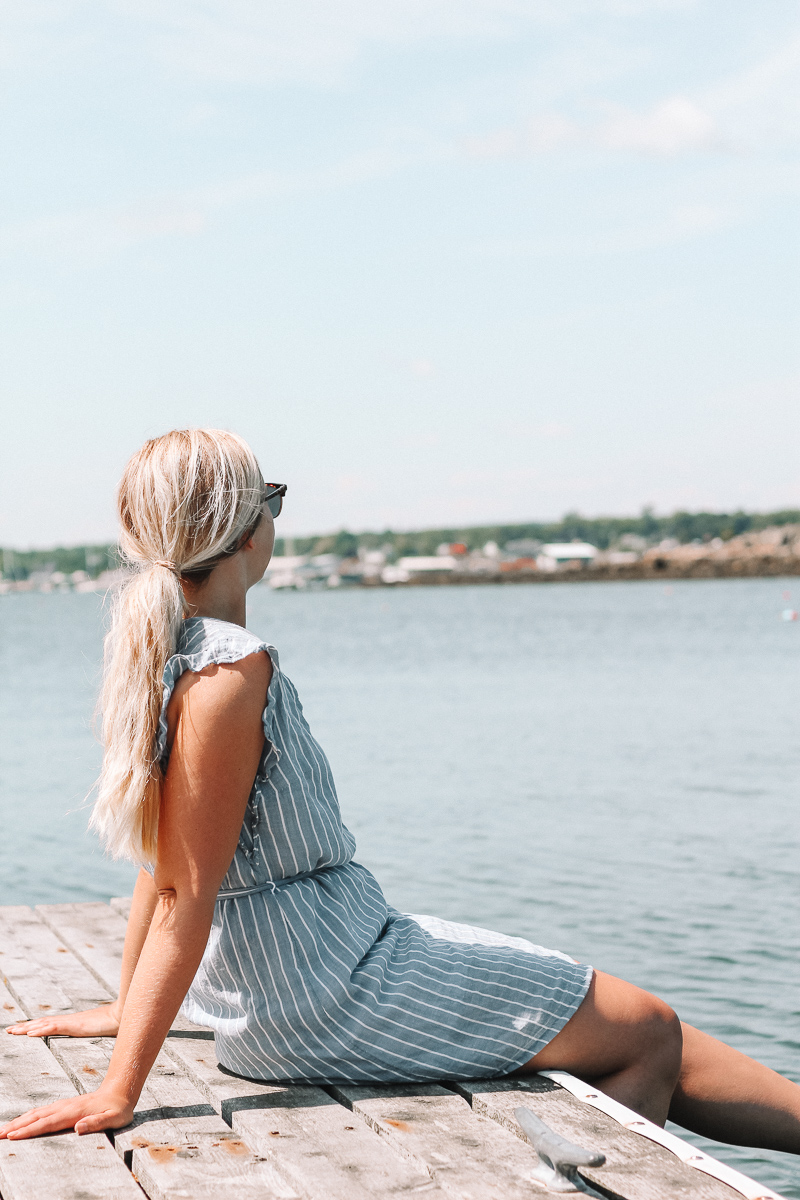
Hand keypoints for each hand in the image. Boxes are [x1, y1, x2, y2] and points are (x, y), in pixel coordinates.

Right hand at [0, 1087, 133, 1139]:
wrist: (121, 1091)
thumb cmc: (118, 1108)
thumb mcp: (113, 1118)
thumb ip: (96, 1123)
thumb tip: (78, 1128)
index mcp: (74, 1112)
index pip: (47, 1123)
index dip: (30, 1130)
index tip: (13, 1137)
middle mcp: (65, 1107)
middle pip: (36, 1117)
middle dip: (16, 1126)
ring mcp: (64, 1105)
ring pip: (37, 1113)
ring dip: (19, 1121)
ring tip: (4, 1130)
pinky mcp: (64, 1106)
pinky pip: (42, 1112)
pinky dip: (28, 1117)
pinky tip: (22, 1121)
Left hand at [5, 1002, 120, 1038]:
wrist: (124, 1014)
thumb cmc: (115, 1023)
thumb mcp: (101, 1031)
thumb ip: (95, 1033)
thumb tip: (97, 1035)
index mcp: (73, 1023)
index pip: (50, 1024)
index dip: (36, 1026)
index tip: (23, 1029)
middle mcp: (69, 1021)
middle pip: (42, 1023)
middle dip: (25, 1026)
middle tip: (9, 1030)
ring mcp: (71, 1022)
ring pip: (43, 1024)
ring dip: (27, 1028)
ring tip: (12, 1031)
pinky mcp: (74, 1025)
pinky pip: (54, 1027)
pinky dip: (40, 1030)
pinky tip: (30, 1034)